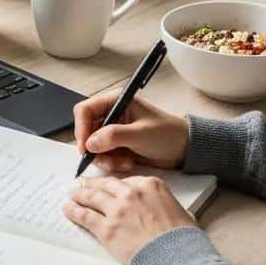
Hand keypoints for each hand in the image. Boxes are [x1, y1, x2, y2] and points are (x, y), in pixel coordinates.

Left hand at [63, 175, 197, 264]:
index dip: (114, 185)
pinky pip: (85, 216)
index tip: (107, 186)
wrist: (176, 256)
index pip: (125, 181)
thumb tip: (164, 210)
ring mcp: (117, 209)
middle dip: (92, 184)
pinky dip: (74, 211)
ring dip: (79, 194)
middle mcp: (131, 193)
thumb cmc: (183, 238)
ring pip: (92, 197)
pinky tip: (67, 209)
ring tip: (72, 194)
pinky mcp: (106, 228)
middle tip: (82, 184)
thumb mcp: (180, 211)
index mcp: (150, 185)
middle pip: (105, 185)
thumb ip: (165, 204)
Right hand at [73, 92, 188, 173]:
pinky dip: (111, 162)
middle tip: (103, 159)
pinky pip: (103, 155)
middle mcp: (112, 114)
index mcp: (116, 101)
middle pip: (86, 130)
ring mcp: (113, 130)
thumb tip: (90, 143)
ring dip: (104, 158)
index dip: (81, 128)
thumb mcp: (141, 134)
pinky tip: (127, 163)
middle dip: (94, 147)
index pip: (85, 110)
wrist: (184, 150)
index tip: (85, 147)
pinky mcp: (117, 145)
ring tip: (121, 163)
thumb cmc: (168, 134)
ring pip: (93, 145)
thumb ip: (114, 136)